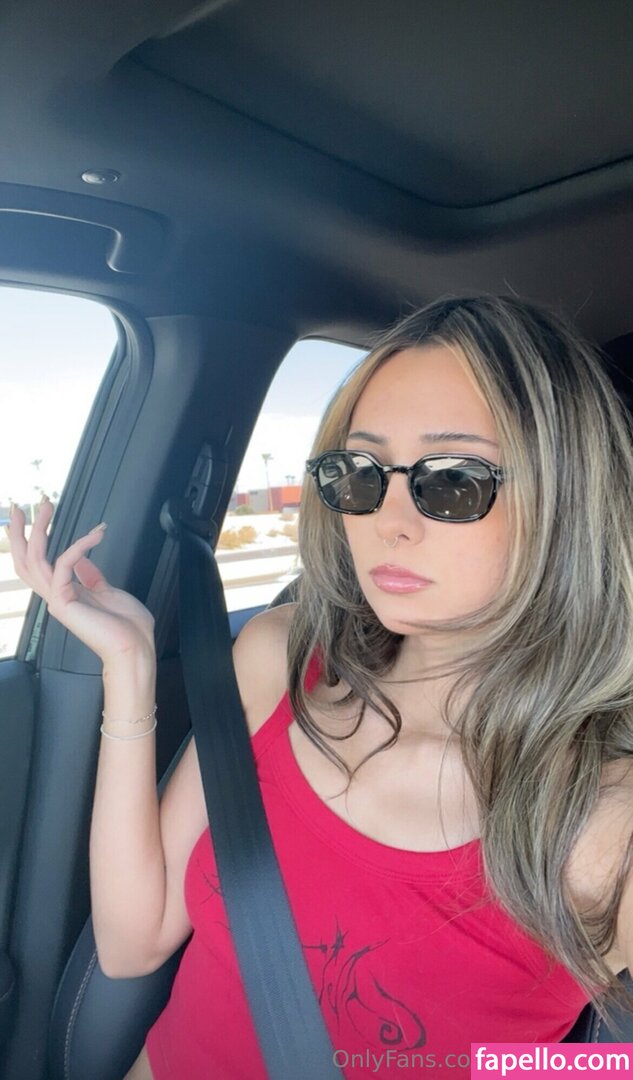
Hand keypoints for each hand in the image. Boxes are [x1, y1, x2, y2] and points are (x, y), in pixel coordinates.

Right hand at [5, 497, 155, 666]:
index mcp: (65, 594)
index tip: (33, 517)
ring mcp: (56, 600)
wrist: (134, 648)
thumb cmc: (127, 627)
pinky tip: (94, 535)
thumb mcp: (108, 592)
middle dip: (21, 532)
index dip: (30, 541)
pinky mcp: (63, 601)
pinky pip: (65, 563)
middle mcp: (55, 596)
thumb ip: (92, 577)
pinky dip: (80, 545)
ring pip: (35, 559)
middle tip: (21, 505)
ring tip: (45, 506)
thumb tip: (83, 561)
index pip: (37, 565)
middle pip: (25, 561)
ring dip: (38, 530)